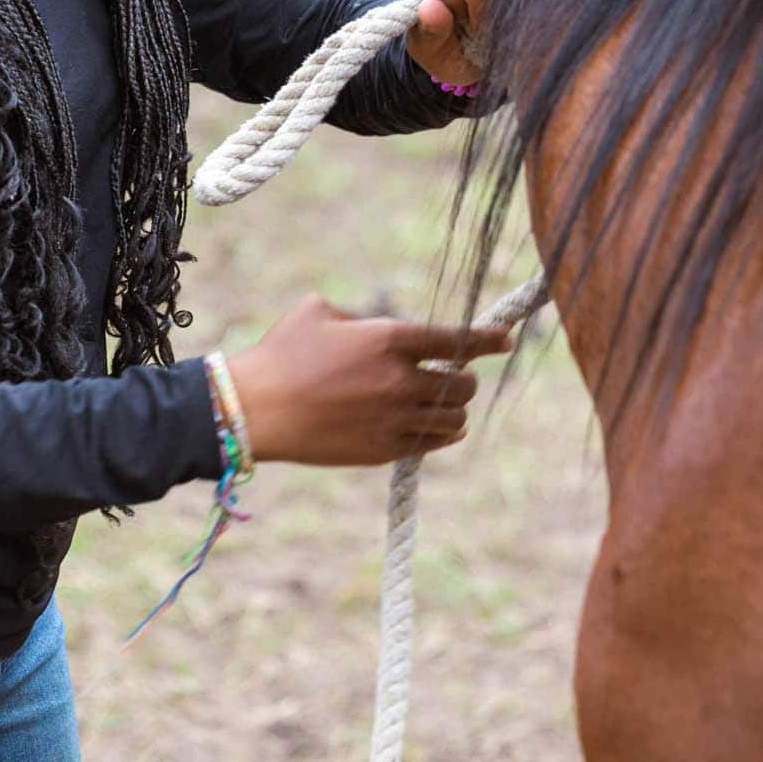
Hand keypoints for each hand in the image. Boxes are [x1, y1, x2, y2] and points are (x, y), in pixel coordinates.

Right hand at [225, 295, 512, 467]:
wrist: (256, 409)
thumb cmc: (281, 353)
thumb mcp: (318, 311)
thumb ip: (360, 315)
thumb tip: (379, 326)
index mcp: (387, 338)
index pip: (456, 340)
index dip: (488, 339)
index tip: (506, 340)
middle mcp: (398, 380)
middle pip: (462, 384)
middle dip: (463, 379)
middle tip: (453, 377)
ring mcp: (393, 419)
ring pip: (453, 419)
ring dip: (455, 410)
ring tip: (445, 404)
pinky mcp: (383, 450)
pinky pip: (431, 445)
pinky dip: (441, 435)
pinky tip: (436, 428)